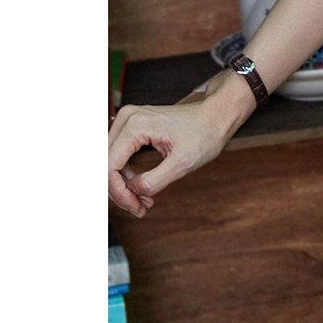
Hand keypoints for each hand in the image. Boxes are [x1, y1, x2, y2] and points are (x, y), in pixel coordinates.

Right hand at [107, 76, 246, 217]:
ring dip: (123, 186)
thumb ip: (154, 180)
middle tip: (139, 207)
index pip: (109, 167)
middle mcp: (127, 119)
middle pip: (105, 165)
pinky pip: (119, 157)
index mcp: (136, 125)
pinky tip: (142, 189)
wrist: (217, 115)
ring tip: (144, 201)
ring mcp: (129, 121)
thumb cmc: (205, 133)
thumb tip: (131, 191)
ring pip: (110, 163)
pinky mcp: (133, 127)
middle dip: (120, 192)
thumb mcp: (183, 163)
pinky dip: (127, 176)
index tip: (136, 207)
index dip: (118, 193)